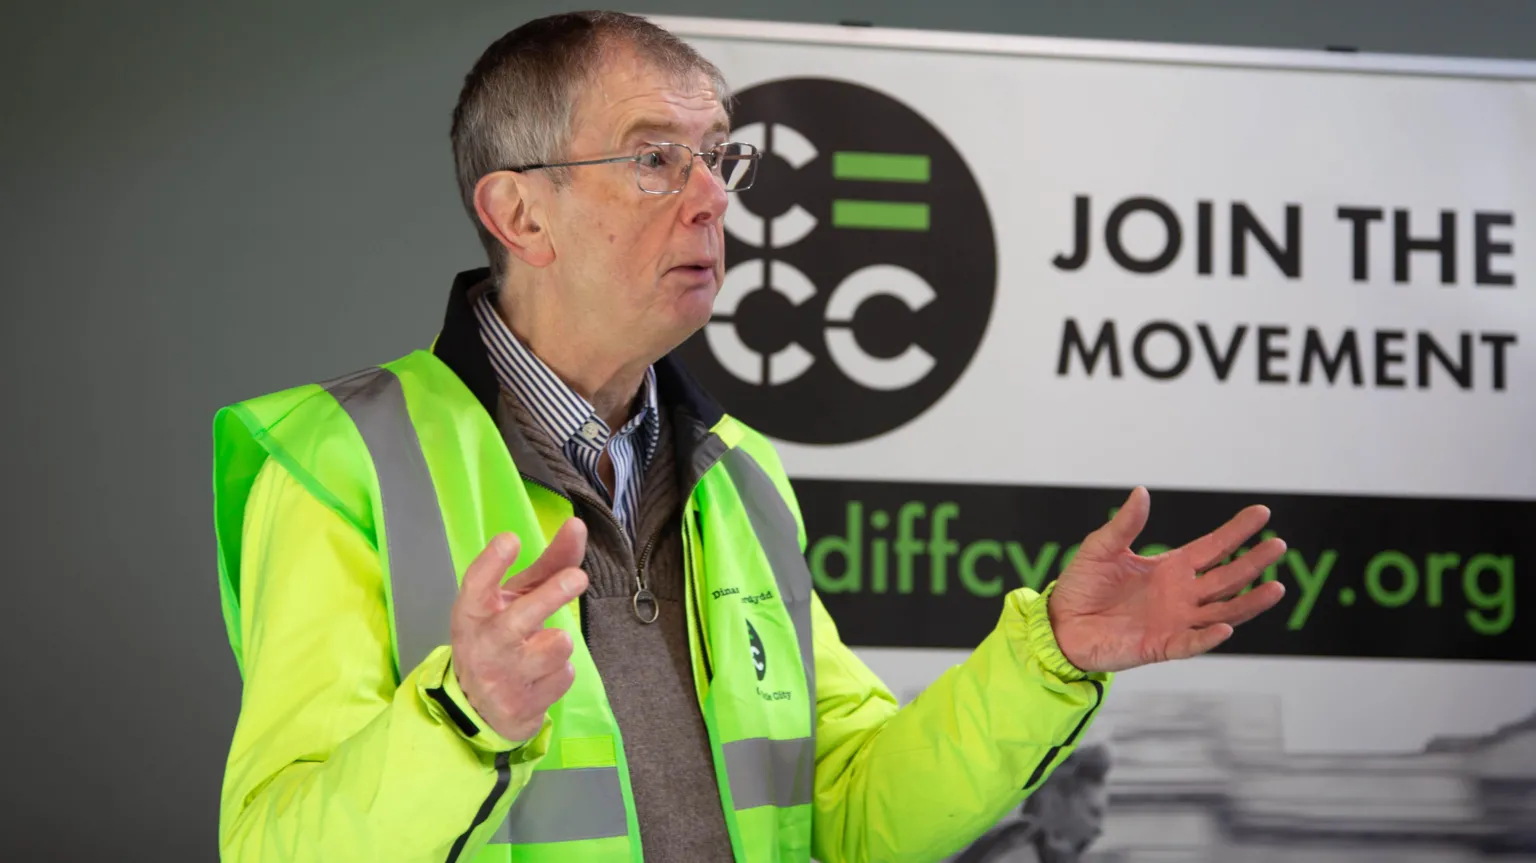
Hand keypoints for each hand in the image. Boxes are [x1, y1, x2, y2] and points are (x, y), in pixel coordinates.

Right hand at [449, 519, 589, 741]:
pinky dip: (560, 672)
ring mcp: (501, 678)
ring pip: (554, 648)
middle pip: (519, 619)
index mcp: (473, 613)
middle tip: (578, 577)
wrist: (480, 707)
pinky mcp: (520, 707)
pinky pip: (563, 676)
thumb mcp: (516, 598)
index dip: (492, 563)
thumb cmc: (502, 637)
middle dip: (550, 597)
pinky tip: (542, 675)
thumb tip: (577, 525)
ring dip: (559, 642)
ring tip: (544, 646)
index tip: (510, 539)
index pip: (476, 585)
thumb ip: (548, 564)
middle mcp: (483, 644)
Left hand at [1048, 487, 1285, 673]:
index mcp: (1170, 568)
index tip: (1262, 513)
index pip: (1212, 548)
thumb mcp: (1100, 548)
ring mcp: (1175, 621)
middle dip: (1252, 563)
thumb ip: (1124, 525)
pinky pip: (1191, 643)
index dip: (1236, 532)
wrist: (1059, 623)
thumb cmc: (1081, 585)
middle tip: (1279, 545)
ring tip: (1276, 588)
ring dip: (1248, 603)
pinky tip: (1226, 627)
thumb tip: (1142, 492)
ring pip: (1222, 612)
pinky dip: (1208, 637)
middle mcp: (1180, 595)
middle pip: (1226, 578)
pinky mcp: (1161, 646)